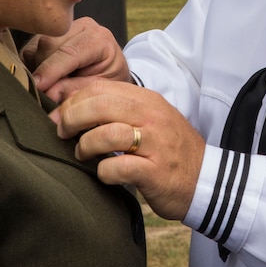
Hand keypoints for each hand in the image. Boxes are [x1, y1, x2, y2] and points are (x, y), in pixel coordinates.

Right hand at [24, 17, 131, 102]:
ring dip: (37, 69)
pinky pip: (29, 51)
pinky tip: (45, 77)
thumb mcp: (100, 90)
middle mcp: (80, 27)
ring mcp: (62, 29)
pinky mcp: (47, 34)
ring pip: (36, 48)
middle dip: (44, 71)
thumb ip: (76, 90)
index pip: (69, 52)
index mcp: (98, 38)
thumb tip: (50, 93)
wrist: (109, 72)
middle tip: (47, 92)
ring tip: (51, 85)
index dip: (51, 70)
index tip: (39, 85)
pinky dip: (32, 67)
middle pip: (48, 46)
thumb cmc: (108, 81)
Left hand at [54, 78, 204, 220]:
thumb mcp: (147, 119)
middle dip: (72, 119)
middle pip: (100, 105)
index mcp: (147, 100)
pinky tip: (105, 174)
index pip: (101, 87)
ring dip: (85, 145)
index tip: (60, 115)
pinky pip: (118, 167)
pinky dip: (104, 172)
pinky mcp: (154, 171)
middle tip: (62, 133)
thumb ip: (117, 110)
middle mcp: (151, 117)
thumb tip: (69, 104)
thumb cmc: (167, 149)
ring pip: (107, 134)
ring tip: (82, 154)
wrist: (205, 178)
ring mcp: (155, 143)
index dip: (73, 99)